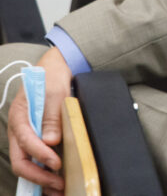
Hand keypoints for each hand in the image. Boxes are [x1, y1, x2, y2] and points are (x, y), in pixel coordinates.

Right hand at [8, 47, 70, 193]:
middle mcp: (18, 130)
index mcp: (19, 117)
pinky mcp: (34, 140)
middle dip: (38, 175)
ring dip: (40, 179)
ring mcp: (25, 137)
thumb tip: (51, 141)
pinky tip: (55, 181)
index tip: (56, 164)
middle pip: (20, 160)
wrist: (53, 72)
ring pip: (26, 164)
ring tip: (58, 189)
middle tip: (58, 184)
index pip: (26, 142)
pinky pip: (34, 160)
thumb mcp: (55, 94)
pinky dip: (43, 172)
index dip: (40, 155)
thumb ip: (52, 117)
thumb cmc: (51, 80)